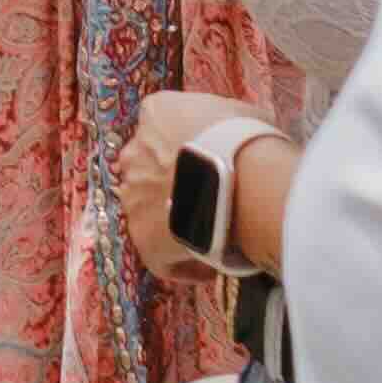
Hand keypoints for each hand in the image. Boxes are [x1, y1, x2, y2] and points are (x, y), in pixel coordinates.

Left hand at [121, 91, 285, 279]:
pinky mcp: (144, 239)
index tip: (214, 162)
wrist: (240, 177)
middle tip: (212, 197)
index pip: (164, 128)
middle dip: (176, 182)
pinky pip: (163, 257)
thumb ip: (228, 120)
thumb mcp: (242, 112)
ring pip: (152, 211)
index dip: (189, 148)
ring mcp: (135, 198)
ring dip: (177, 220)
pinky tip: (210, 269)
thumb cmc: (247, 138)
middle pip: (151, 169)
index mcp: (156, 114)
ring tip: (215, 233)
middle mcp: (134, 153)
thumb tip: (245, 132)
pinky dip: (184, 264)